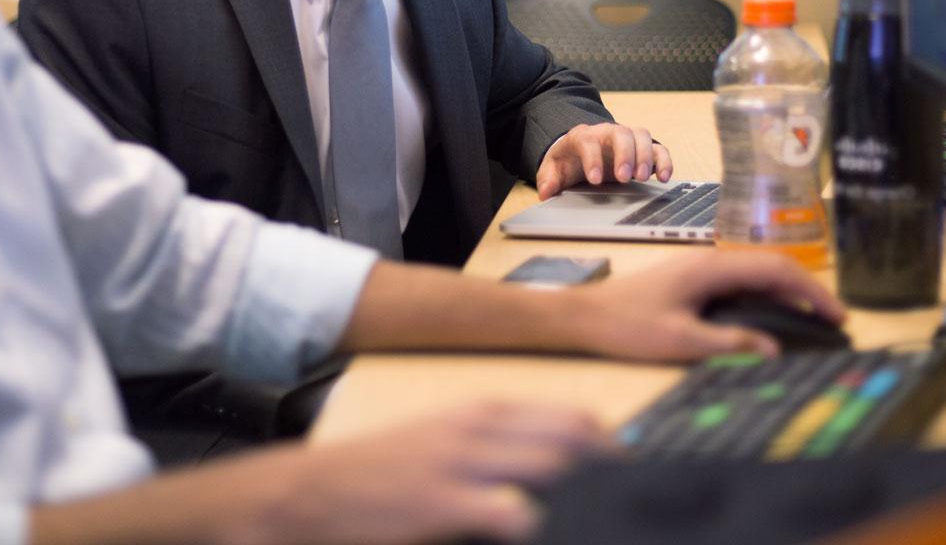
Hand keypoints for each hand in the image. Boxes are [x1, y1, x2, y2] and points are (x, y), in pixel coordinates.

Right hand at [225, 402, 608, 544]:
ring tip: (603, 514)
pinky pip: (513, 511)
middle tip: (637, 496)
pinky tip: (544, 535)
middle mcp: (478, 429)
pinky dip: (538, 524)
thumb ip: (493, 451)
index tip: (636, 469)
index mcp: (482, 413)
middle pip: (574, 436)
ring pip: (553, 464)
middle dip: (612, 467)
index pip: (570, 416)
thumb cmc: (377, 476)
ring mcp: (462, 464)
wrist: (309, 493)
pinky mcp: (443, 502)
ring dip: (584, 490)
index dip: (611, 444)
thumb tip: (555, 469)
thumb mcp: (439, 446)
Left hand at [535, 122, 672, 197]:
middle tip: (625, 177)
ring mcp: (627, 138)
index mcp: (583, 136)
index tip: (595, 180)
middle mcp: (607, 133)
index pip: (588, 142)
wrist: (582, 150)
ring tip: (642, 178)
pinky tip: (664, 178)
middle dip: (624, 154)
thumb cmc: (569, 160)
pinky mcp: (642, 149)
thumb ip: (549, 179)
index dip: (593, 159)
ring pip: (641, 136)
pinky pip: (658, 148)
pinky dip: (664, 161)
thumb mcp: (554, 169)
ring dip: (645, 156)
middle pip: (620, 133)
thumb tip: (546, 192)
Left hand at [567, 249, 845, 361]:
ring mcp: (702, 270)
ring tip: (813, 321)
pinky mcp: (695, 282)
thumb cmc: (627, 325)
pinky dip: (767, 298)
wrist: (586, 316)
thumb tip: (772, 349)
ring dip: (788, 294)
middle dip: (807, 291)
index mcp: (711, 267)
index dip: (811, 291)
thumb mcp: (679, 340)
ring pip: (758, 274)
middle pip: (772, 267)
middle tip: (835, 322)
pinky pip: (742, 284)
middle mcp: (710, 261)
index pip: (776, 269)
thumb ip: (727, 344)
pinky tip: (774, 319)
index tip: (837, 315)